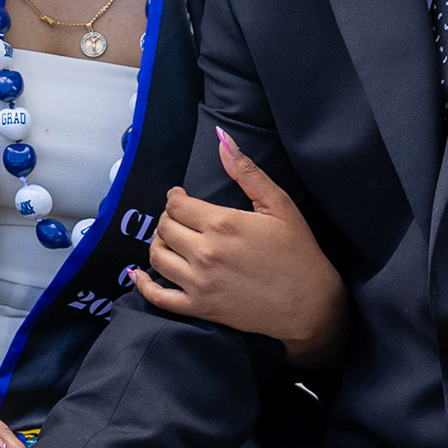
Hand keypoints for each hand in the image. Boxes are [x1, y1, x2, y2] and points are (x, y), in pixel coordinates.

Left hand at [129, 131, 344, 367]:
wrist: (310, 303)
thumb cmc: (298, 252)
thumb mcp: (279, 205)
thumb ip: (247, 171)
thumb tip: (222, 139)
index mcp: (222, 224)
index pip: (177, 205)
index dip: (175, 198)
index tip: (180, 197)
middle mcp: (205, 253)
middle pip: (165, 228)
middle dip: (168, 218)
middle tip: (179, 218)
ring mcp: (199, 283)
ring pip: (157, 256)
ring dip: (158, 243)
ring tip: (170, 239)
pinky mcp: (200, 308)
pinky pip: (159, 297)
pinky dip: (143, 284)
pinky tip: (138, 274)